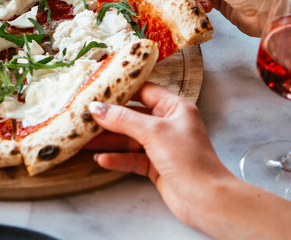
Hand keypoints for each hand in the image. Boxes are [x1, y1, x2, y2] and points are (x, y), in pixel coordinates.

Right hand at [86, 83, 234, 226]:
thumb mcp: (153, 132)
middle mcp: (168, 125)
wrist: (206, 199)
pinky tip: (101, 160)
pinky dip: (117, 158)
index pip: (144, 91)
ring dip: (108, 141)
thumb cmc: (189, 160)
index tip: (97, 90)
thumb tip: (97, 107)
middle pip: (132, 116)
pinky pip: (131, 158)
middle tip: (85, 118)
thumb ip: (123, 118)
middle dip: (108, 119)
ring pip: (129, 139)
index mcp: (175, 108)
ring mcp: (162, 147)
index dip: (121, 90)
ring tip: (85, 140)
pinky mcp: (156, 166)